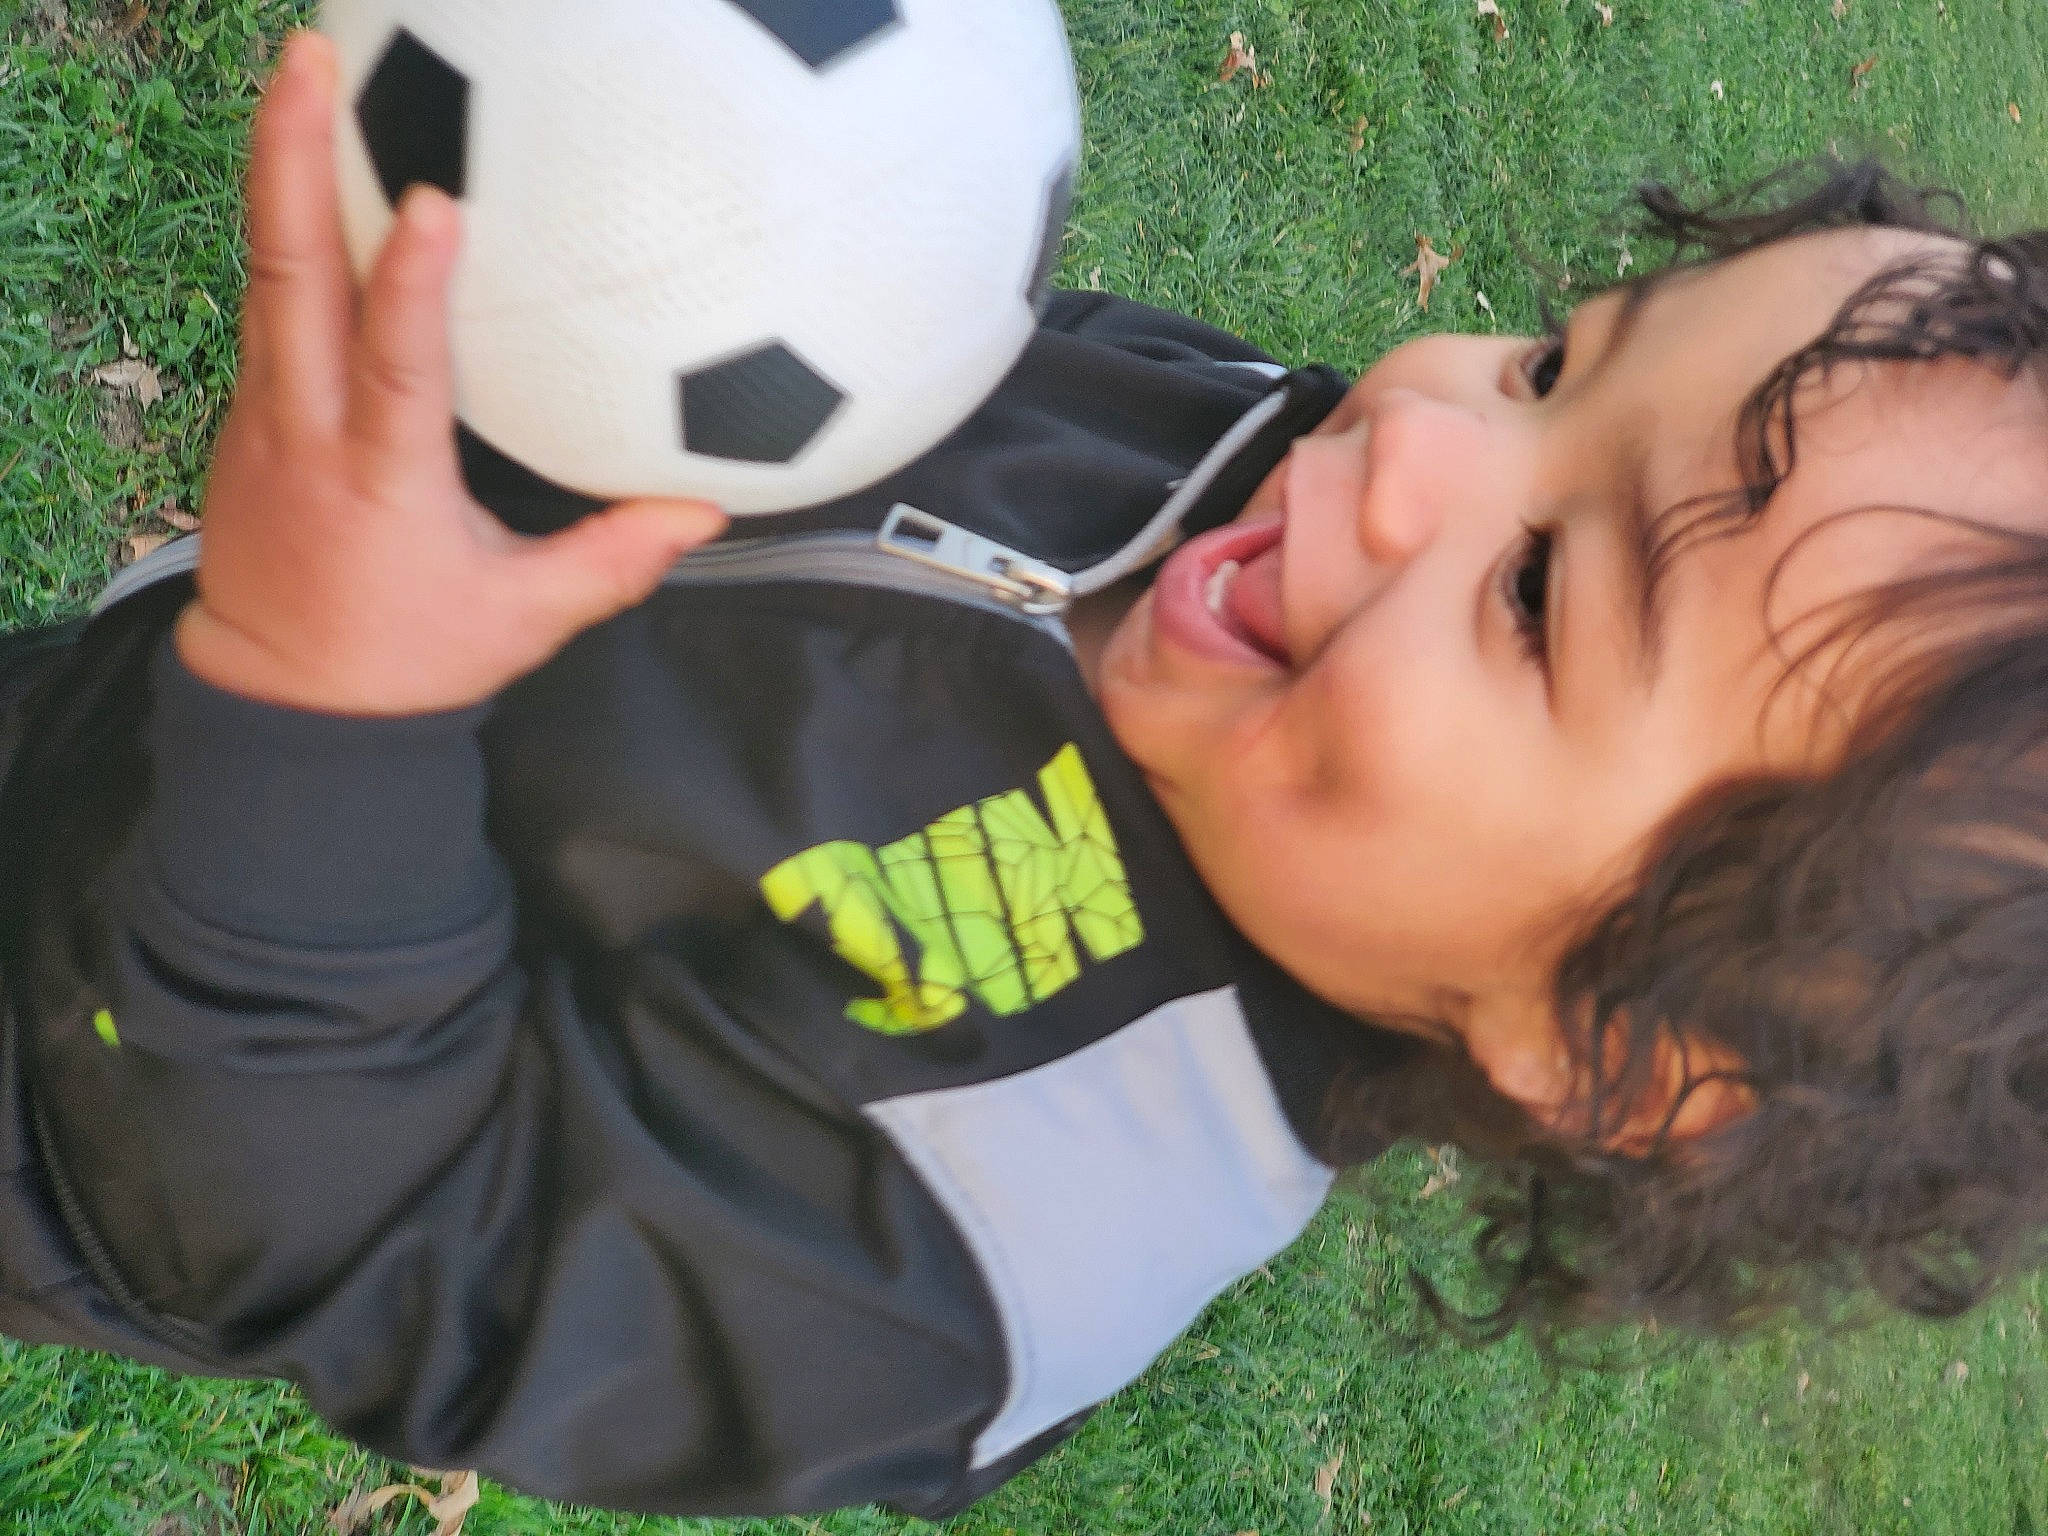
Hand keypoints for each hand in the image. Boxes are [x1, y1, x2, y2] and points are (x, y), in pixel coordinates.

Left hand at [176, 31, 727, 715]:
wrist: (283, 704)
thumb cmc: (407, 660)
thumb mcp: (524, 621)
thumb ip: (614, 560)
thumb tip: (706, 513)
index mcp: (381, 476)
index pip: (396, 364)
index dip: (410, 280)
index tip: (432, 191)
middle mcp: (308, 427)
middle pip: (287, 274)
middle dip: (290, 156)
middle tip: (311, 54)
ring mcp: (265, 413)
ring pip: (264, 270)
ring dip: (275, 167)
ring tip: (306, 73)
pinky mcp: (253, 411)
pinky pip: (268, 299)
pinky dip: (285, 224)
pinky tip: (311, 172)